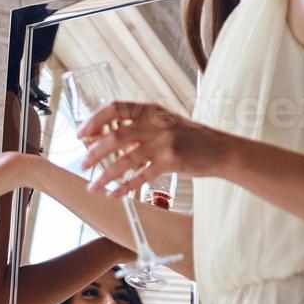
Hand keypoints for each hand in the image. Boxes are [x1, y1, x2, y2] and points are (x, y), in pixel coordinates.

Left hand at [79, 101, 231, 196]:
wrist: (221, 150)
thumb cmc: (189, 138)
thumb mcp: (164, 124)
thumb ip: (138, 129)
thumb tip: (103, 140)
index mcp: (151, 110)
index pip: (115, 108)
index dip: (95, 120)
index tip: (82, 135)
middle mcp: (156, 123)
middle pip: (115, 136)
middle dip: (94, 152)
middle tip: (83, 165)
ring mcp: (164, 142)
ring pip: (125, 159)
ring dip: (105, 175)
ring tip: (93, 186)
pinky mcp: (172, 161)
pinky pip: (141, 176)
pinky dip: (125, 187)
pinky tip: (114, 194)